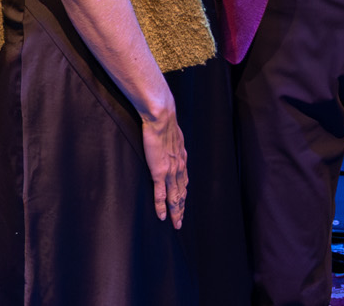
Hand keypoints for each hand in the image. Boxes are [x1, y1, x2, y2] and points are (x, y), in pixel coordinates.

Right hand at [140, 94, 188, 229]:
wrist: (162, 118)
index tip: (182, 204)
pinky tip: (162, 216)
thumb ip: (173, 145)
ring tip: (176, 224)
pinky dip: (161, 207)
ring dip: (176, 212)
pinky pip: (160, 195)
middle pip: (181, 194)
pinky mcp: (160, 172)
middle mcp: (179, 168)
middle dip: (181, 209)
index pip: (183, 182)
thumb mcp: (173, 136)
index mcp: (181, 159)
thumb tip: (170, 146)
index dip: (183, 195)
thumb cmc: (165, 123)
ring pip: (175, 198)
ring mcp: (170, 172)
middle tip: (180, 223)